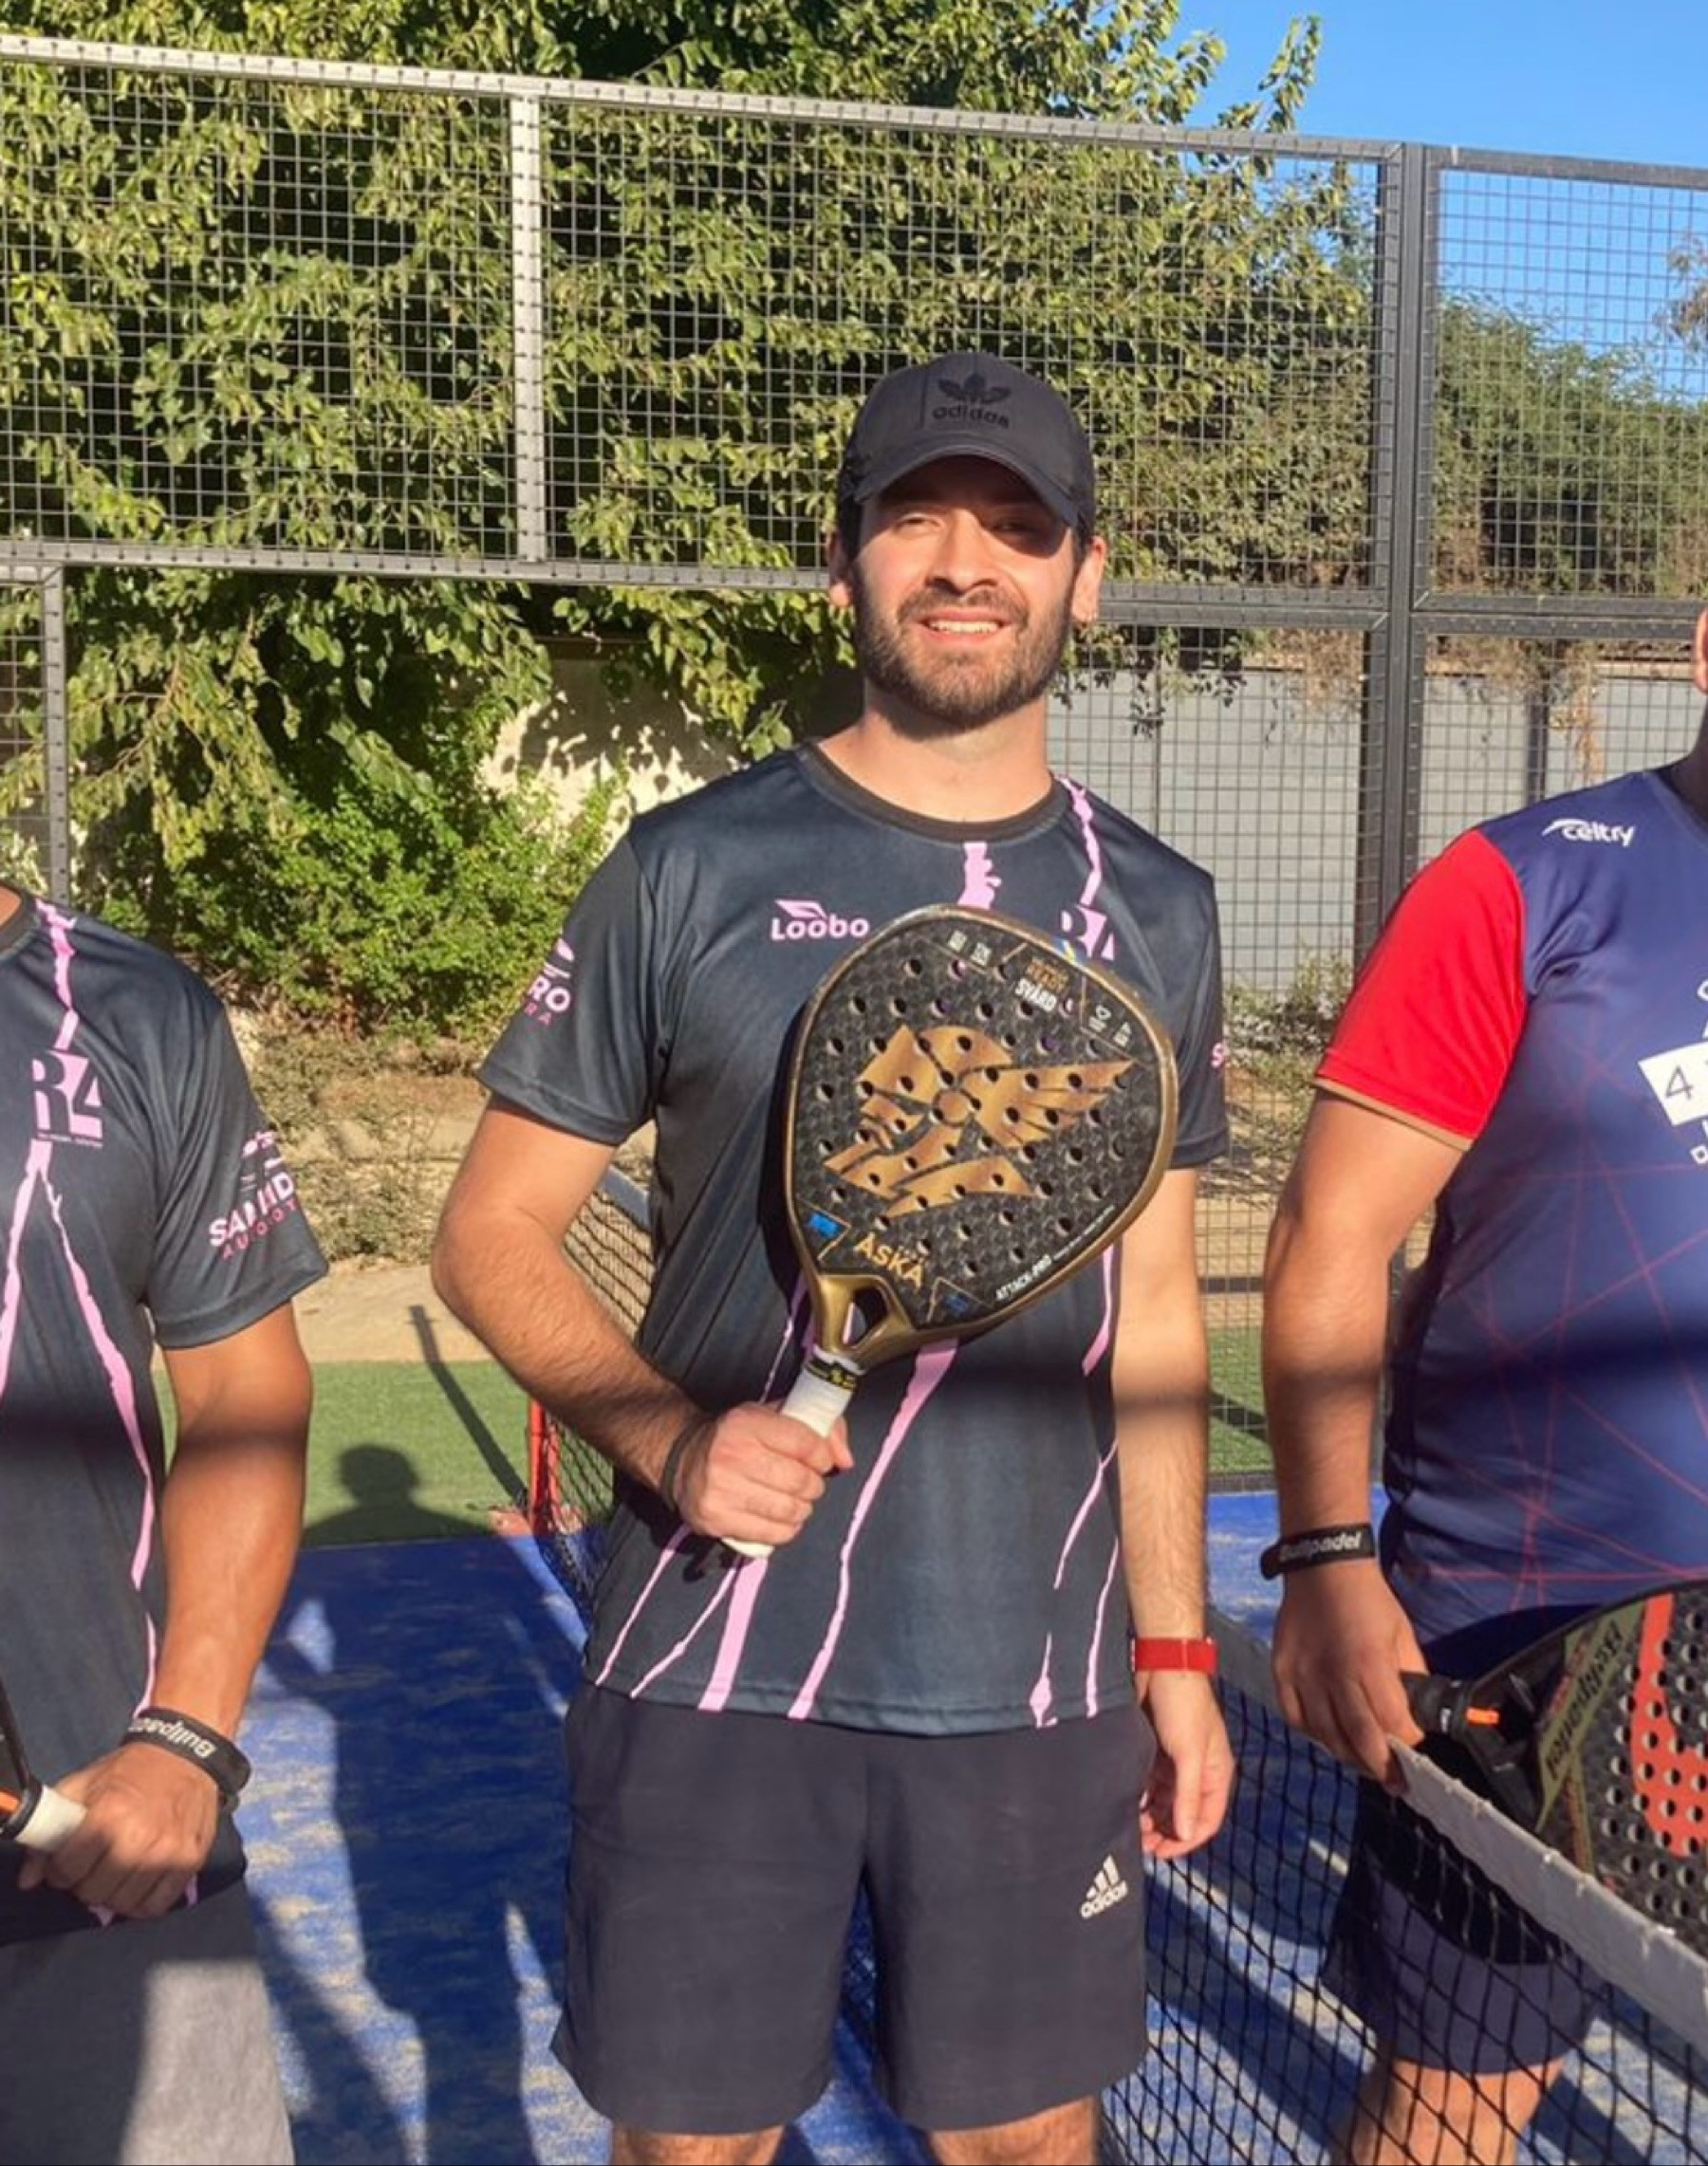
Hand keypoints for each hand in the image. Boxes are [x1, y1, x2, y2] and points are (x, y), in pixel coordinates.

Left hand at [17, 1741, 222, 1918]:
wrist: (185, 1755)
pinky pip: (155, 1907)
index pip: (66, 1871)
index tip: (69, 1860)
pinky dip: (142, 1902)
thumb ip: (50, 1828)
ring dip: (113, 1894)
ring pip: (122, 1904)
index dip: (61, 1868)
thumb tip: (28, 1880)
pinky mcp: (191, 1863)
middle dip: (85, 1882)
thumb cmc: (129, 1771)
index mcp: (107, 1816)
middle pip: (93, 1892)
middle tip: (94, 1865)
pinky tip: (139, 1882)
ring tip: (116, 1873)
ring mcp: (167, 1854)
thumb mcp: (82, 1785)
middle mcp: (138, 1840)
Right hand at [668, 1403, 853, 1551]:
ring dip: (802, 1508)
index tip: (819, 1460)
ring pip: (789, 1510)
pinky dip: (786, 1529)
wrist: (682, 1457)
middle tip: (806, 1483)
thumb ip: (818, 1427)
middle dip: (813, 1485)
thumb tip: (845, 1460)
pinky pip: (772, 1534)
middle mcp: (732, 1455)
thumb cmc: (737, 1436)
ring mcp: (722, 1490)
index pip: (806, 1444)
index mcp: (747, 1423)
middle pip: (801, 1481)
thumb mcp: (771, 1416)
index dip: (822, 1456)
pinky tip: (780, 1517)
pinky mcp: (716, 1519)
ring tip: (794, 1500)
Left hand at [1137, 1672, 1234, 1859]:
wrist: (1161, 1662)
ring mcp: (1177, 1761)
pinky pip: (1151, 1783)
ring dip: (1152, 1816)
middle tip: (1141, 1843)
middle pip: (1184, 1814)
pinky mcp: (1156, 1750)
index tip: (1162, 1852)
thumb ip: (1187, 1795)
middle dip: (1165, 1831)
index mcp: (1216, 1773)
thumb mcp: (1188, 1753)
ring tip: (1131, 1826)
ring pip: (1165, 1801)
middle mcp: (1198, 1771)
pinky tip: (1128, 1803)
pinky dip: (1142, 1796)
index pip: (1206, 1820)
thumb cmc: (1183, 1704)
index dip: (1185, 1840)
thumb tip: (1185, 1834)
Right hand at [1271, 1559, 1425, 1786]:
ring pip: (1326, 1736)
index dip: (1407, 1743)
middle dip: (1382, 1768)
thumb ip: (1410, 1676)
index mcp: (1369, 1663)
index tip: (1414, 1750)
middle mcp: (1333, 1674)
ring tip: (1365, 1762)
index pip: (1392, 1723)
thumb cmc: (1369, 1599)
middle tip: (1396, 1782)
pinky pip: (1297, 1718)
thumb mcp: (1402, 1634)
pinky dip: (1315, 1735)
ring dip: (1349, 1756)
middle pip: (1359, 1740)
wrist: (1324, 1566)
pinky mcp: (1282, 1672)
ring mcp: (1303, 1675)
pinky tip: (1330, 1736)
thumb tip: (1415, 1713)